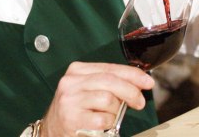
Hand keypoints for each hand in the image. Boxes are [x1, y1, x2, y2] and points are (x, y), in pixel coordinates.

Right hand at [40, 62, 154, 135]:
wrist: (52, 130)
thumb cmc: (76, 109)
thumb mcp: (88, 90)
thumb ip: (109, 84)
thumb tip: (138, 83)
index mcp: (77, 70)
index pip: (110, 68)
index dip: (132, 75)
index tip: (147, 82)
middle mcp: (71, 82)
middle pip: (110, 81)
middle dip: (131, 91)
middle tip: (139, 102)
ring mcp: (70, 100)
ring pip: (108, 99)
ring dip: (115, 111)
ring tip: (109, 116)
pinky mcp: (72, 118)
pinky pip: (102, 118)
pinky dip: (108, 123)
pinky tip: (102, 124)